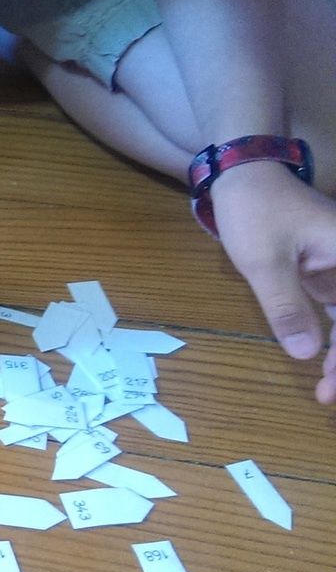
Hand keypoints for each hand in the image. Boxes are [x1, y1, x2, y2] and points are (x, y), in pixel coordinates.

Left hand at [212, 160, 335, 404]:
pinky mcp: (330, 276)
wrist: (245, 176)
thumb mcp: (264, 261)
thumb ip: (285, 305)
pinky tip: (325, 365)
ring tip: (326, 390)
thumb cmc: (256, 210)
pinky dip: (335, 340)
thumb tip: (304, 352)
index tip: (332, 381)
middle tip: (326, 394)